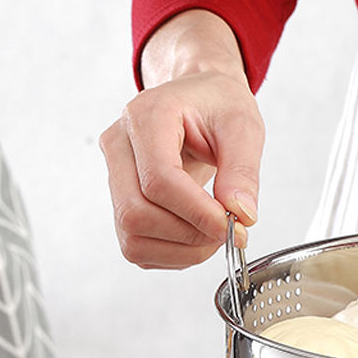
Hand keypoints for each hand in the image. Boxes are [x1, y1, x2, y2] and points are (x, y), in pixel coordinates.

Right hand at [99, 11, 263, 269]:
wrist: (198, 102)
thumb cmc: (217, 107)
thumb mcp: (243, 127)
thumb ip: (243, 171)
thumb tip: (242, 215)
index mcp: (146, 117)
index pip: (159, 179)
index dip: (199, 213)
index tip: (233, 224)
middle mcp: (119, 146)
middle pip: (137, 212)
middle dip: (190, 234)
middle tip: (227, 231)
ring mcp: (114, 176)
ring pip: (132, 235)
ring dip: (182, 250)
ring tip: (214, 235)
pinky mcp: (121, 203)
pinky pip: (137, 247)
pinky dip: (173, 255)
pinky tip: (197, 239)